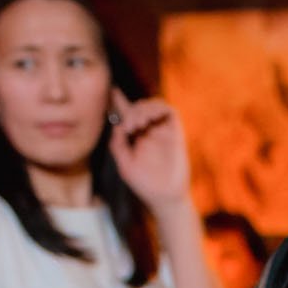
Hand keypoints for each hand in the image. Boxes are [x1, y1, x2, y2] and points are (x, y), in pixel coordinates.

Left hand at [108, 90, 191, 211]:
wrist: (165, 197)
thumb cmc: (144, 184)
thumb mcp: (124, 165)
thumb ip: (117, 145)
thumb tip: (117, 125)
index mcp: (136, 137)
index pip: (127, 114)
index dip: (119, 100)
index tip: (112, 90)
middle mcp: (150, 130)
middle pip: (139, 106)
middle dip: (131, 110)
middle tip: (128, 127)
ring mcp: (163, 131)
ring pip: (153, 105)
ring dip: (143, 108)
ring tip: (137, 124)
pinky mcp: (175, 133)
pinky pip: (169, 111)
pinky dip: (157, 109)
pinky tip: (148, 120)